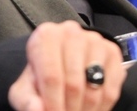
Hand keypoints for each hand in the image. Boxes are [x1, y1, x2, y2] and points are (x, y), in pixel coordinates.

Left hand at [8, 21, 126, 110]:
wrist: (59, 65)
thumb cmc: (40, 78)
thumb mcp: (24, 90)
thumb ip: (27, 100)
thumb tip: (37, 109)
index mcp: (47, 37)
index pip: (52, 76)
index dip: (53, 104)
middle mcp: (72, 33)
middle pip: (74, 83)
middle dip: (69, 109)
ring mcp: (95, 40)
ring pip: (94, 87)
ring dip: (86, 109)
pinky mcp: (112, 52)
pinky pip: (111, 88)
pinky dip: (102, 106)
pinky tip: (91, 110)